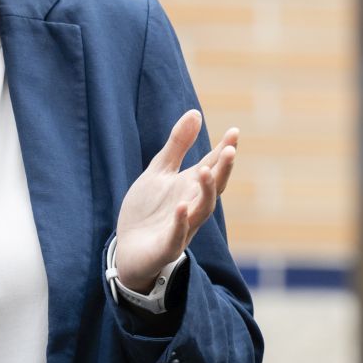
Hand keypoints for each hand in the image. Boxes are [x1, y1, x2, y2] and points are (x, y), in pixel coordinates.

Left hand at [113, 110, 237, 290]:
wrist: (128, 250)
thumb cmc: (148, 211)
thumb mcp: (159, 171)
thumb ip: (177, 145)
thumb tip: (195, 112)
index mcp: (190, 187)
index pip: (212, 166)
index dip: (223, 150)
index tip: (234, 132)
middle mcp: (192, 206)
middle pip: (213, 188)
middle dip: (222, 170)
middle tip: (230, 150)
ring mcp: (183, 228)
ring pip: (202, 210)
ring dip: (206, 192)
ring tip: (206, 171)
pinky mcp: (167, 247)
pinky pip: (177, 235)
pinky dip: (181, 222)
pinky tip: (181, 207)